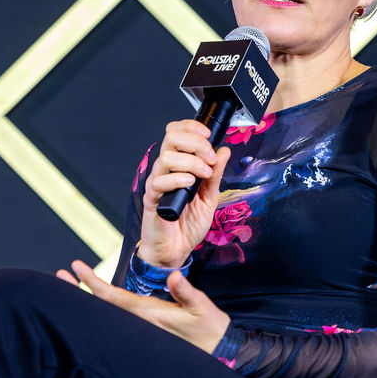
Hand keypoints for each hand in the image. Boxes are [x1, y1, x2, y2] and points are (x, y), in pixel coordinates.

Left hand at [56, 260, 230, 353]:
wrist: (218, 351)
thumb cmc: (209, 329)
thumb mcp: (202, 307)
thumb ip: (186, 292)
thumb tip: (173, 277)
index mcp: (148, 313)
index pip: (112, 297)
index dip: (92, 283)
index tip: (75, 268)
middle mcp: (138, 321)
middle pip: (101, 305)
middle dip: (79, 290)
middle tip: (59, 274)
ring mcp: (140, 326)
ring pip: (107, 312)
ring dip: (88, 296)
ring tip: (70, 281)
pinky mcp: (145, 329)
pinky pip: (117, 317)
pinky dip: (102, 304)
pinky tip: (94, 298)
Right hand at [139, 120, 231, 267]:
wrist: (176, 250)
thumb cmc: (188, 224)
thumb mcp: (210, 197)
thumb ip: (215, 174)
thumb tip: (224, 151)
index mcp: (179, 165)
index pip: (177, 133)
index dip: (191, 127)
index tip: (208, 135)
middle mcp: (166, 170)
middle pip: (171, 138)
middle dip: (195, 142)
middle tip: (210, 157)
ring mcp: (158, 182)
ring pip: (167, 157)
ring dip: (191, 162)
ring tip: (203, 175)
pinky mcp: (152, 198)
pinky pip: (159, 181)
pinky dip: (178, 179)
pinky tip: (190, 185)